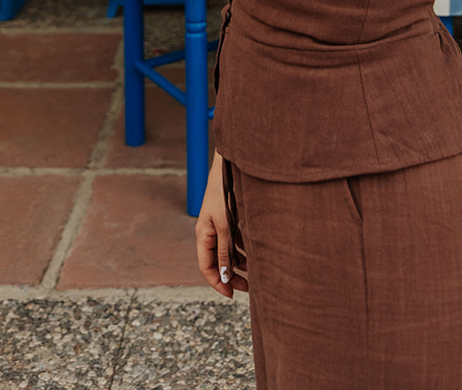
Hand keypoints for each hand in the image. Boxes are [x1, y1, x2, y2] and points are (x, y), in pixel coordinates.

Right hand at [196, 155, 247, 296]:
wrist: (232, 165)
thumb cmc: (224, 192)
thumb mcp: (225, 225)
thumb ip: (225, 251)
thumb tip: (224, 277)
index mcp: (203, 234)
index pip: (207, 267)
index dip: (217, 283)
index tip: (232, 295)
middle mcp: (211, 231)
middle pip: (219, 261)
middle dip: (232, 276)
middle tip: (249, 288)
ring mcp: (221, 224)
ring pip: (230, 251)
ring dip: (241, 263)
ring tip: (257, 272)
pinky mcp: (231, 218)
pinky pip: (236, 240)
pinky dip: (245, 249)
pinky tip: (258, 253)